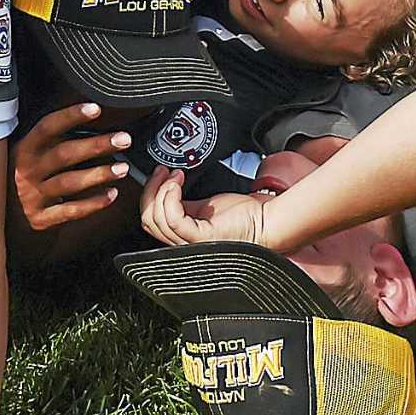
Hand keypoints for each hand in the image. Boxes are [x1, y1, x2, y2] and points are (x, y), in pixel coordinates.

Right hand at [12, 101, 129, 231]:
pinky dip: (94, 203)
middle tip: (123, 139)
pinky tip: (112, 194)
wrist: (5, 216)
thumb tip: (91, 116)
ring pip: (69, 183)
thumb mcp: (30, 154)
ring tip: (123, 168)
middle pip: (64, 154)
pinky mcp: (40, 218)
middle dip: (96, 145)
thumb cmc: (28, 176)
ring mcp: (32, 196)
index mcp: (24, 149)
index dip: (70, 116)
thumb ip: (52, 139)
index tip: (96, 109)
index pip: (47, 127)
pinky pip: (71, 211)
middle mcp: (26, 171)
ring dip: (99, 174)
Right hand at [139, 167, 268, 246]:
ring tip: (175, 174)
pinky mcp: (201, 237)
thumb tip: (166, 190)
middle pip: (148, 220)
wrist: (267, 222)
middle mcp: (183, 243)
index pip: (150, 221)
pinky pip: (173, 218)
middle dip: (151, 190)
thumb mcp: (204, 207)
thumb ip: (183, 204)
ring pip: (156, 219)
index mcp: (182, 236)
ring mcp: (191, 242)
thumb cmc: (244, 216)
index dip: (148, 195)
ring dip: (162, 189)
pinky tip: (177, 183)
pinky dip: (170, 196)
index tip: (157, 175)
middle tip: (163, 171)